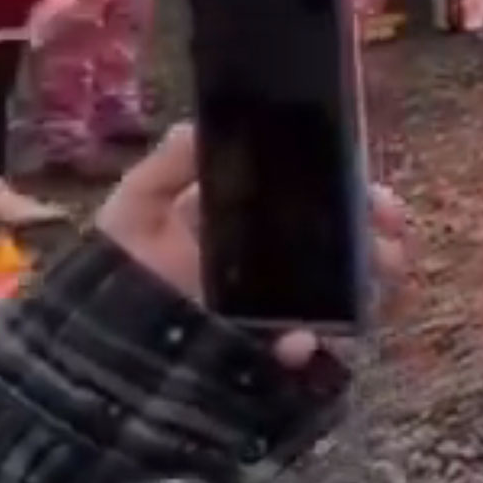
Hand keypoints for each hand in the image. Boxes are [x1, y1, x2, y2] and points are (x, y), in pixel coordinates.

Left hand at [96, 125, 408, 369]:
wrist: (92, 359)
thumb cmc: (114, 277)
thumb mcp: (133, 212)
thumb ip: (166, 169)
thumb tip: (200, 123)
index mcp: (249, 223)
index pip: (318, 200)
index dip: (356, 193)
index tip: (376, 193)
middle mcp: (273, 266)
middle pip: (347, 245)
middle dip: (379, 238)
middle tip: (391, 235)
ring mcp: (277, 312)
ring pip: (345, 294)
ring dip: (370, 284)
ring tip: (375, 279)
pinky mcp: (267, 355)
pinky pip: (309, 348)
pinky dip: (313, 344)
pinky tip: (297, 342)